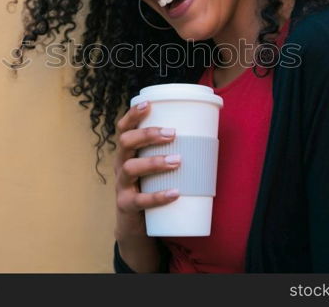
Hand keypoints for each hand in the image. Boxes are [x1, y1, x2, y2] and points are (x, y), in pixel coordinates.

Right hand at [113, 100, 179, 239]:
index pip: (123, 128)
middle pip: (125, 142)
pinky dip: (158, 196)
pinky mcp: (126, 205)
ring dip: (154, 162)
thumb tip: (208, 135)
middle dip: (147, 135)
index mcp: (128, 152)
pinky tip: (175, 192)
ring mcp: (121, 185)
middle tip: (172, 133)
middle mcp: (120, 165)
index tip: (148, 104)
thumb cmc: (151, 187)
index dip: (133, 115)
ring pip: (130, 168)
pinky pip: (140, 200)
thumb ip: (172, 152)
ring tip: (177, 160)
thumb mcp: (156, 167)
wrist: (136, 225)